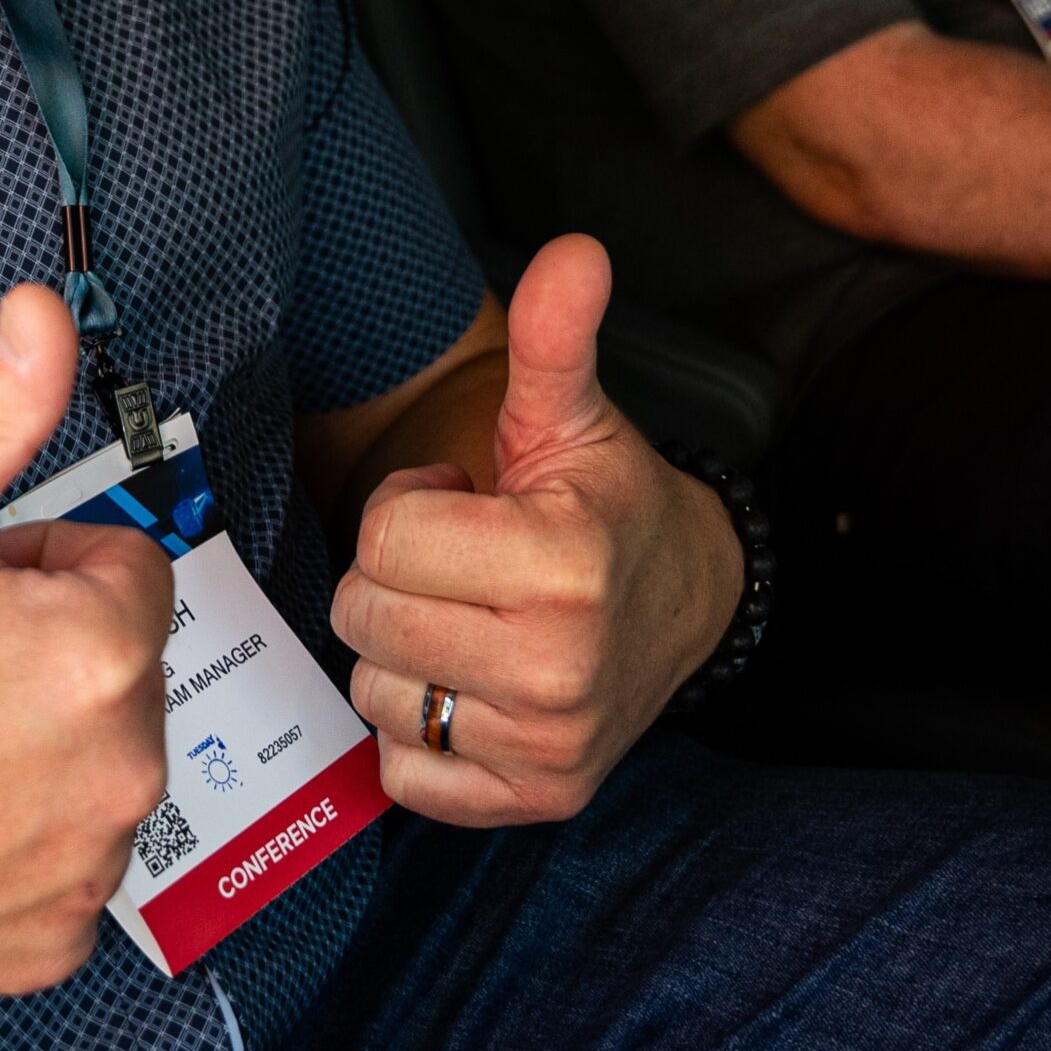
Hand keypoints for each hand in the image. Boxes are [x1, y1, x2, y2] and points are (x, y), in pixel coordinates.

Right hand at [0, 287, 173, 996]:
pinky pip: (66, 852)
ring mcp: (89, 861)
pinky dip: (15, 832)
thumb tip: (42, 319)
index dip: (36, 562)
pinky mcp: (55, 938)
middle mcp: (119, 762)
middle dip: (42, 645)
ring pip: (95, 753)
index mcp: (94, 648)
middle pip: (117, 658)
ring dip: (34, 737)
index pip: (126, 561)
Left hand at [329, 235, 741, 826]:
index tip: (463, 503)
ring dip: (403, 652)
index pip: (385, 539)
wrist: (685, 601)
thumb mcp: (572, 413)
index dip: (410, 508)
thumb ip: (556, 334)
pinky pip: (404, 773)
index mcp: (561, 563)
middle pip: (365, 616)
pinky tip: (468, 683)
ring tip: (469, 617)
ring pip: (374, 694)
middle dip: (395, 577)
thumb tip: (576, 250)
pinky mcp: (537, 800)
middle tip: (463, 562)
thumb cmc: (604, 501)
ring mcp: (549, 745)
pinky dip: (417, 733)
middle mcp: (559, 668)